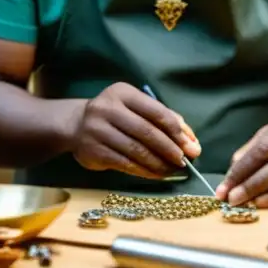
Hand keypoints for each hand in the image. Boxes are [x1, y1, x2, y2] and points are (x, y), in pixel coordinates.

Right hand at [69, 82, 200, 178]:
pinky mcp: (93, 150)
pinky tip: (155, 174)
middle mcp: (107, 108)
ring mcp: (97, 129)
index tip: (191, 146)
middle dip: (169, 149)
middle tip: (184, 162)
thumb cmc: (116, 116)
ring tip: (172, 171)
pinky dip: (144, 171)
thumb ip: (164, 119)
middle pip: (146, 131)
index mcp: (123, 93)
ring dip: (158, 163)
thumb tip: (191, 142)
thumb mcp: (136, 108)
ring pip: (136, 150)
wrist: (76, 125)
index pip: (156, 111)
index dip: (177, 131)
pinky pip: (125, 163)